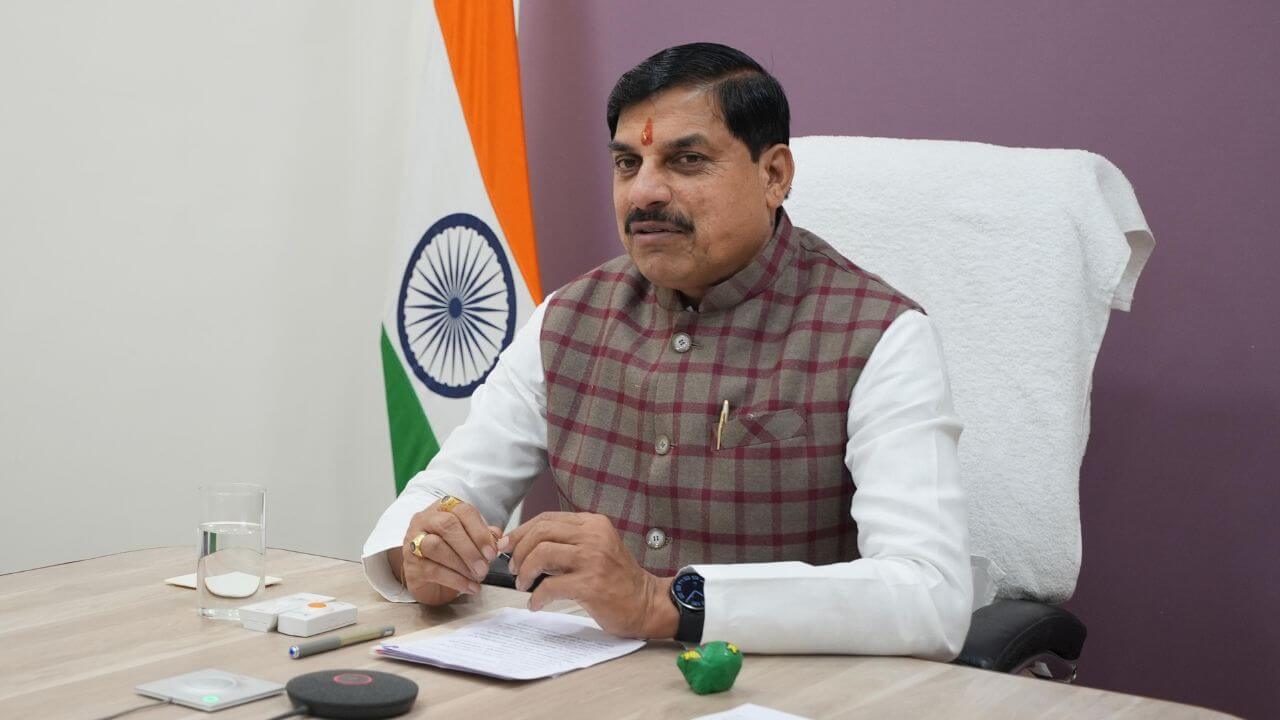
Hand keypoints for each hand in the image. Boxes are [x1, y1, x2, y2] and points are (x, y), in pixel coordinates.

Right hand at [397, 498, 499, 605]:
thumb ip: (485, 537)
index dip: (479, 530)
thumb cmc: (453, 555)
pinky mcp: (410, 566)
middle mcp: (424, 520)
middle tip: (485, 567)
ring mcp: (413, 542)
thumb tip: (500, 539)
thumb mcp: (472, 542)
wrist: (431, 581)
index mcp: (443, 509)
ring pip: (435, 546)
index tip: (492, 552)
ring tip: (478, 577)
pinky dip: (456, 580)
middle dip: (470, 548)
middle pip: (447, 525)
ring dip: (461, 563)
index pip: (462, 510)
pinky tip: (470, 587)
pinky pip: (433, 570)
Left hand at [498, 512, 677, 638]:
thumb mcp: (595, 549)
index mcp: (592, 524)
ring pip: (541, 554)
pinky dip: (537, 597)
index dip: (521, 532)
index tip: (507, 546)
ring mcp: (593, 559)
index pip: (546, 519)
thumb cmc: (617, 580)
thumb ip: (566, 543)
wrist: (645, 603)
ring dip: (525, 572)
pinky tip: (536, 603)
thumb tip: (525, 547)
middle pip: (540, 532)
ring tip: (524, 585)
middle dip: (519, 551)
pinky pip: (550, 586)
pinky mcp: (591, 584)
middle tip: (515, 569)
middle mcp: (593, 536)